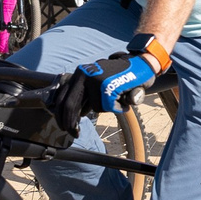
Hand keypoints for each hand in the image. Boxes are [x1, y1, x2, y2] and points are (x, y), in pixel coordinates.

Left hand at [49, 36, 169, 126]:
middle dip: (70, 122)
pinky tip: (123, 99)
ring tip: (115, 100)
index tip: (64, 127)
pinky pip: (109, 107)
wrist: (140, 66)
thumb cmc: (119, 78)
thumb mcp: (96, 85)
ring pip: (94, 107)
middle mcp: (83, 74)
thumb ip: (84, 96)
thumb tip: (73, 115)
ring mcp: (95, 79)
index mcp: (79, 74)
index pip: (62, 97)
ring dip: (106, 108)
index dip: (60, 115)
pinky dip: (118, 108)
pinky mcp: (107, 85)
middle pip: (69, 105)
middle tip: (75, 134)